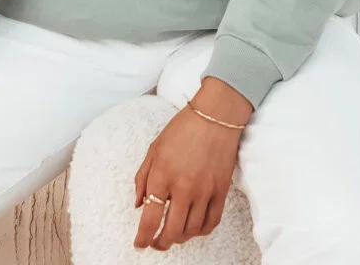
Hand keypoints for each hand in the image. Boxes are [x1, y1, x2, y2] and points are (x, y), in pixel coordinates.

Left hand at [133, 82, 250, 251]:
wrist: (215, 115)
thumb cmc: (182, 128)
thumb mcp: (154, 148)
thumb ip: (143, 178)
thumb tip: (138, 205)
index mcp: (162, 175)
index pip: (150, 218)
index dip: (142, 237)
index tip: (139, 244)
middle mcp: (183, 187)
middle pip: (171, 231)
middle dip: (160, 243)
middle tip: (156, 243)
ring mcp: (204, 191)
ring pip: (191, 231)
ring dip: (180, 238)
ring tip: (173, 235)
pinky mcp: (221, 191)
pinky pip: (211, 222)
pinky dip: (201, 231)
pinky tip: (194, 228)